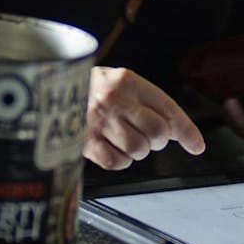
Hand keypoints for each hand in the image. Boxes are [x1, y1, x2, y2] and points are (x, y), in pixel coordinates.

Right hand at [84, 66, 205, 169]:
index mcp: (128, 81)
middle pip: (158, 132)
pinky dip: (120, 161)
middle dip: (157, 140)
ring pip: (139, 150)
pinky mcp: (83, 142)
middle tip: (147, 136)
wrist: (46, 89)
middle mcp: (114, 99)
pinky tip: (111, 148)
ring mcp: (97, 121)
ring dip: (138, 151)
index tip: (197, 146)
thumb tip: (177, 132)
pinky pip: (116, 163)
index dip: (186, 130)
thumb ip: (147, 102)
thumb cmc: (91, 89)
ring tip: (125, 140)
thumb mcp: (120, 83)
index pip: (168, 108)